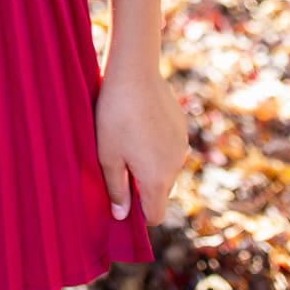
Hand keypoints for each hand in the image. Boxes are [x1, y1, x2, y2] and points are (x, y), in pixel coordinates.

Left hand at [95, 64, 187, 224]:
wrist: (135, 73)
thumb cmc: (115, 116)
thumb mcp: (107, 155)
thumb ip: (116, 189)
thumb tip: (121, 216)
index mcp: (157, 179)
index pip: (155, 215)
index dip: (139, 215)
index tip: (122, 200)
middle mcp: (176, 166)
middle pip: (161, 191)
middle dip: (143, 187)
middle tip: (118, 163)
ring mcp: (182, 146)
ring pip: (166, 168)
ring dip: (151, 163)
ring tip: (127, 138)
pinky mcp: (182, 127)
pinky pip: (170, 146)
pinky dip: (157, 144)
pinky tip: (139, 122)